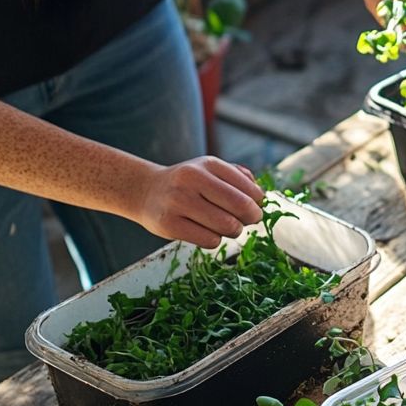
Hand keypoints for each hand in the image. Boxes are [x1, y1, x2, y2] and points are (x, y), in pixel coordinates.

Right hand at [130, 156, 264, 248]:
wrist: (146, 191)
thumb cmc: (188, 184)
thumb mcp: (211, 170)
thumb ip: (239, 177)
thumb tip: (260, 196)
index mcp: (208, 164)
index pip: (249, 190)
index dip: (258, 204)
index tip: (254, 207)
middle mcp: (192, 179)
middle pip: (241, 208)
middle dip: (250, 218)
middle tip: (247, 221)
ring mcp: (178, 202)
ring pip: (227, 226)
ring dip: (233, 231)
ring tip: (225, 226)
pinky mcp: (169, 224)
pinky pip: (209, 240)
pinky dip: (215, 240)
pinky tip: (206, 232)